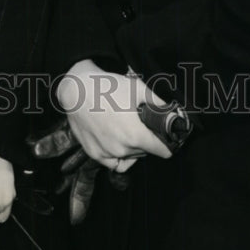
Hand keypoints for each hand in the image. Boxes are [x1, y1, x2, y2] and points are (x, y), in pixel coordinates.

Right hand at [56, 60, 171, 168]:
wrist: (77, 89)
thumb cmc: (107, 86)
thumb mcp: (138, 89)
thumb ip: (158, 104)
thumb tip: (172, 113)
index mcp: (136, 135)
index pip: (164, 152)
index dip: (167, 143)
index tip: (164, 136)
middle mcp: (122, 149)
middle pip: (146, 152)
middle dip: (146, 140)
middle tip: (139, 123)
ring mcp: (106, 153)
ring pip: (130, 157)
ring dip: (132, 147)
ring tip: (125, 127)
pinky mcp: (94, 154)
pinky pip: (113, 162)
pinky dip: (118, 155)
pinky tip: (116, 140)